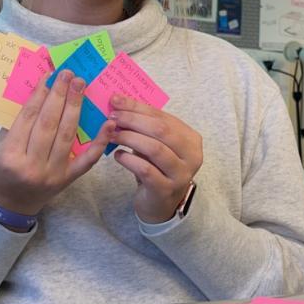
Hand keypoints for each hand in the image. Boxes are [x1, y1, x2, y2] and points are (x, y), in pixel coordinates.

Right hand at [0, 70, 114, 216]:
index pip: (28, 117)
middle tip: (69, 75)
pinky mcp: (67, 180)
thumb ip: (16, 123)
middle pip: (49, 123)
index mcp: (10, 155)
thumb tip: (38, 92)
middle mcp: (32, 165)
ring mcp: (52, 174)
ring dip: (76, 108)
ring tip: (80, 86)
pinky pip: (86, 160)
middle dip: (60, 95)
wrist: (7, 205)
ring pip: (66, 136)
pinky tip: (108, 123)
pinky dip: (99, 142)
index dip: (39, 94)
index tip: (49, 75)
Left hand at [108, 94, 202, 222]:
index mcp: (190, 139)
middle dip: (133, 120)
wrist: (160, 203)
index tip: (115, 100)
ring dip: (129, 138)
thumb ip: (144, 125)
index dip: (138, 107)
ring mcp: (181, 174)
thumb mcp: (155, 144)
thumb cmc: (156, 168)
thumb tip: (118, 101)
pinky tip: (118, 155)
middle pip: (161, 130)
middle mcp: (192, 156)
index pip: (163, 117)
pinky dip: (129, 160)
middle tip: (112, 117)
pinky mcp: (166, 190)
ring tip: (112, 135)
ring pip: (155, 149)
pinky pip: (146, 170)